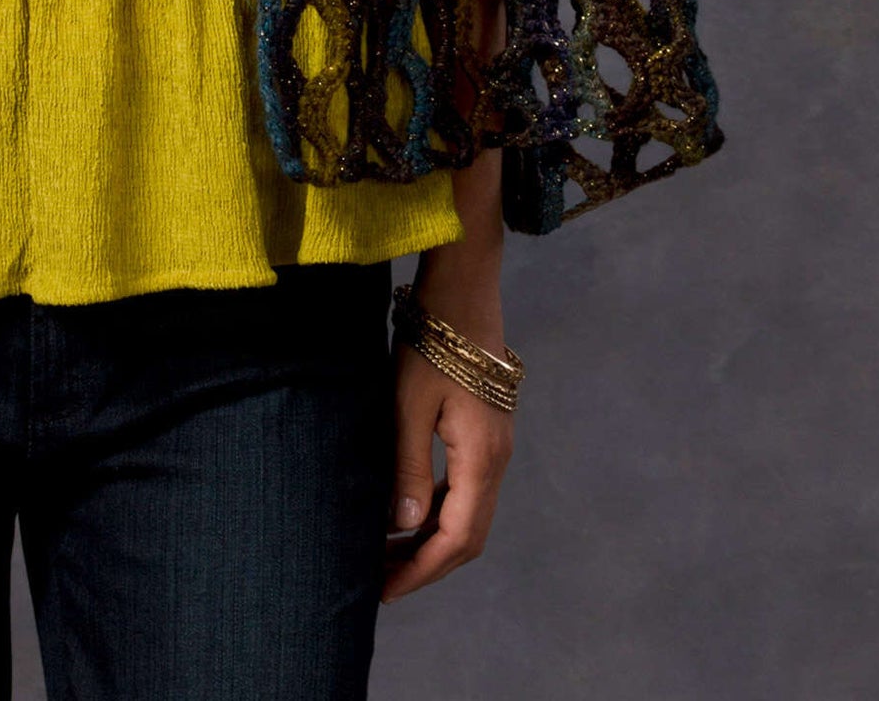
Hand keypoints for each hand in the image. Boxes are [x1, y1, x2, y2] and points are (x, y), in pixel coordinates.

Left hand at [380, 248, 516, 602]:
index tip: (384, 590)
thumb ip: (408, 465)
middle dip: (426, 565)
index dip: (421, 570)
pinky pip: (467, 490)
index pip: (457, 539)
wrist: (464, 288)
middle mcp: (497, 459)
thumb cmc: (432, 342)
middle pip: (468, 536)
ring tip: (386, 552)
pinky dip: (439, 513)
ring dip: (432, 541)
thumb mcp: (409, 403)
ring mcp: (497, 446)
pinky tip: (407, 511)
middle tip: (380, 581)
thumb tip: (403, 525)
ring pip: (469, 515)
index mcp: (482, 458)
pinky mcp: (488, 432)